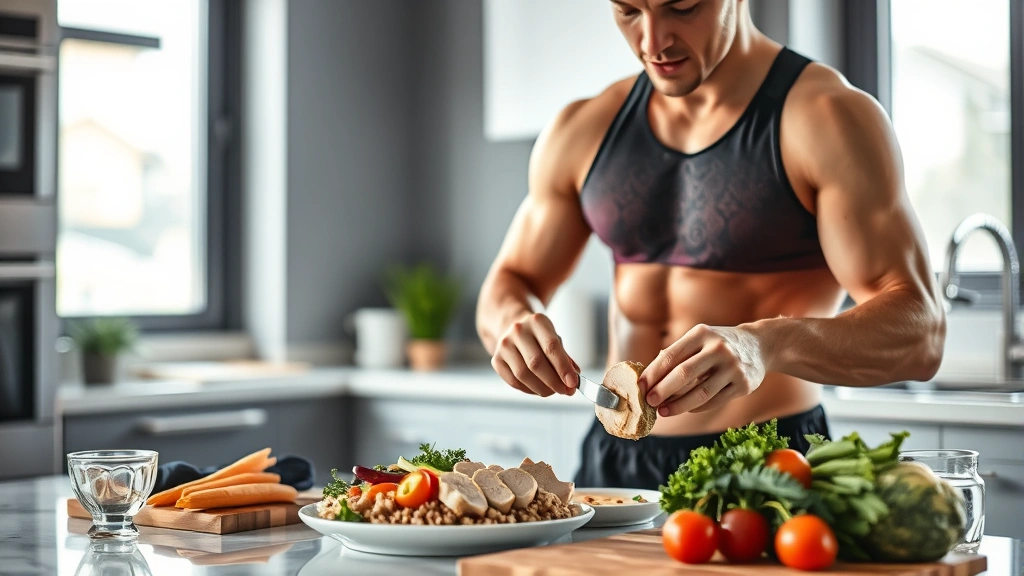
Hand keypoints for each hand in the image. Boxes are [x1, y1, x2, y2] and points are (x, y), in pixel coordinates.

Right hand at [490, 313, 579, 396]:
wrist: (514, 328)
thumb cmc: (539, 337)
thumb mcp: (555, 339)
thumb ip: (565, 358)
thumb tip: (573, 378)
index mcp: (537, 321)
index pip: (551, 346)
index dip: (563, 368)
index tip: (572, 383)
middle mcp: (518, 330)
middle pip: (536, 363)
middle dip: (554, 382)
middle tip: (566, 391)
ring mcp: (504, 344)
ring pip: (523, 375)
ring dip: (541, 388)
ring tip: (553, 391)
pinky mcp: (496, 359)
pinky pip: (513, 381)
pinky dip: (528, 390)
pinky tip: (538, 389)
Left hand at [640, 324, 767, 415]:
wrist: (760, 345)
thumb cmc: (718, 344)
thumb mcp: (700, 339)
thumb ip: (677, 354)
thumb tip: (649, 378)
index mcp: (702, 334)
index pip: (671, 356)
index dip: (653, 373)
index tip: (640, 387)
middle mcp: (718, 348)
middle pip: (684, 374)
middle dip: (662, 391)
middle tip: (649, 402)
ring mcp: (733, 367)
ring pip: (700, 392)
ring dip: (678, 405)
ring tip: (663, 411)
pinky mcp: (744, 385)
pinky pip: (715, 401)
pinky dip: (697, 407)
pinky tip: (686, 409)